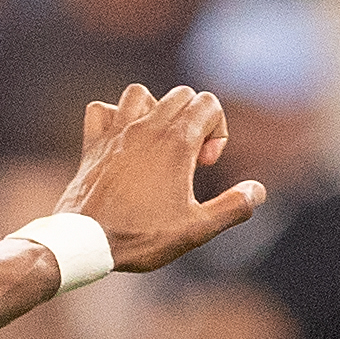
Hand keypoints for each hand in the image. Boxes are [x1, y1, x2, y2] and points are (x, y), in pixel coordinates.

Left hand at [58, 84, 263, 274]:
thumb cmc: (139, 237)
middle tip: (185, 159)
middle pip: (181, 94)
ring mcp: (116, 133)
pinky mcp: (91, 145)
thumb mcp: (196, 229)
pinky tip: (119, 140)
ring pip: (139, 93)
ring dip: (153, 111)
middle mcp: (146, 127)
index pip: (209, 103)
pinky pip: (99, 110)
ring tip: (155, 144)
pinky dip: (110, 118)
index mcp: (177, 141)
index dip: (217, 131)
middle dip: (193, 119)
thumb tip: (257, 190)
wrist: (82, 245)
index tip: (204, 165)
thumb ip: (233, 207)